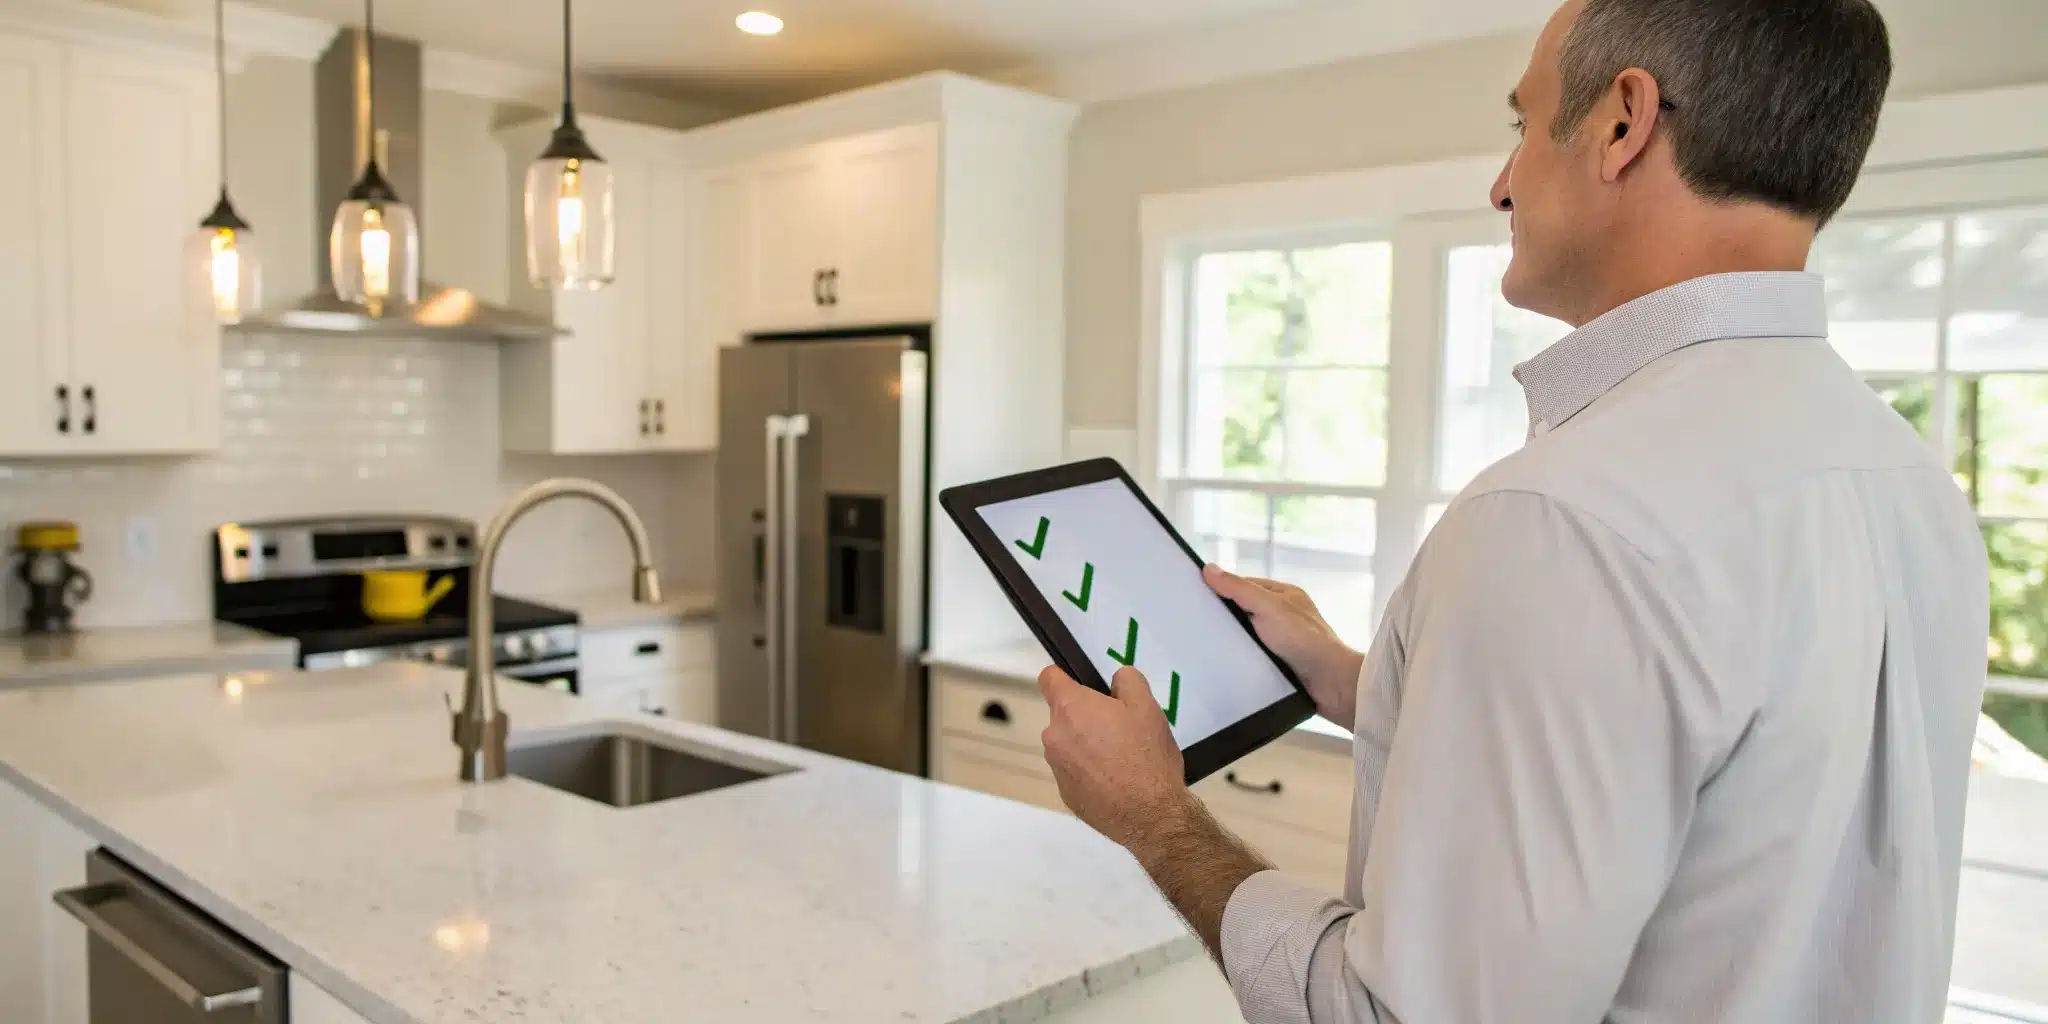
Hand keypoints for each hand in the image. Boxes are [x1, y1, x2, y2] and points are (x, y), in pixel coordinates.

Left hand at [1038, 665, 1197, 850]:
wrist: (1150, 814)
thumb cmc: (1147, 755)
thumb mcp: (1147, 706)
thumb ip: (1127, 681)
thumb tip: (1116, 679)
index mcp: (1070, 708)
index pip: (1049, 678)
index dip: (1064, 677)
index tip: (1085, 687)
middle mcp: (1054, 736)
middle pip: (1063, 716)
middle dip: (1087, 717)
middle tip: (1120, 729)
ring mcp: (1057, 768)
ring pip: (1069, 745)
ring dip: (1087, 746)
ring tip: (1122, 760)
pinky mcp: (1065, 794)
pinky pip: (1075, 773)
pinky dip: (1090, 773)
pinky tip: (1116, 783)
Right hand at [1203, 564, 1363, 725]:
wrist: (1330, 684)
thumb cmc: (1305, 640)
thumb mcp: (1269, 608)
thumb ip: (1239, 589)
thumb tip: (1209, 568)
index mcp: (1283, 595)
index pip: (1244, 585)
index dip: (1221, 589)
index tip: (1194, 596)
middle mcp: (1282, 615)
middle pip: (1243, 611)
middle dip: (1223, 618)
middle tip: (1193, 624)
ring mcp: (1280, 640)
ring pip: (1245, 636)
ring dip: (1230, 642)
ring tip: (1200, 646)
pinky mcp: (1277, 663)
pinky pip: (1250, 657)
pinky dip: (1238, 659)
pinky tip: (1221, 664)